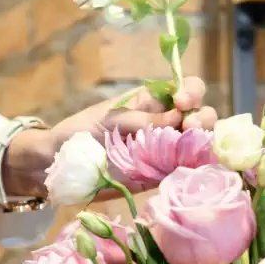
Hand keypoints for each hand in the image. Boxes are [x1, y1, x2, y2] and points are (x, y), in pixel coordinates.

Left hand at [0, 76, 217, 197]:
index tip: (182, 102)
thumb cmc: (80, 132)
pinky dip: (195, 168)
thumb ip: (141, 120)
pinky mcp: (161, 174)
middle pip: (200, 115)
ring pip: (199, 143)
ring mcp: (166, 149)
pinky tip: (195, 168)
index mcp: (152, 100)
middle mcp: (165, 122)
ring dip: (204, 144)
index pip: (186, 89)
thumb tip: (175, 121)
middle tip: (189, 128)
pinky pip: (186, 169)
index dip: (191, 93)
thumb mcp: (109, 119)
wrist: (61, 165)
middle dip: (202, 119)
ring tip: (193, 149)